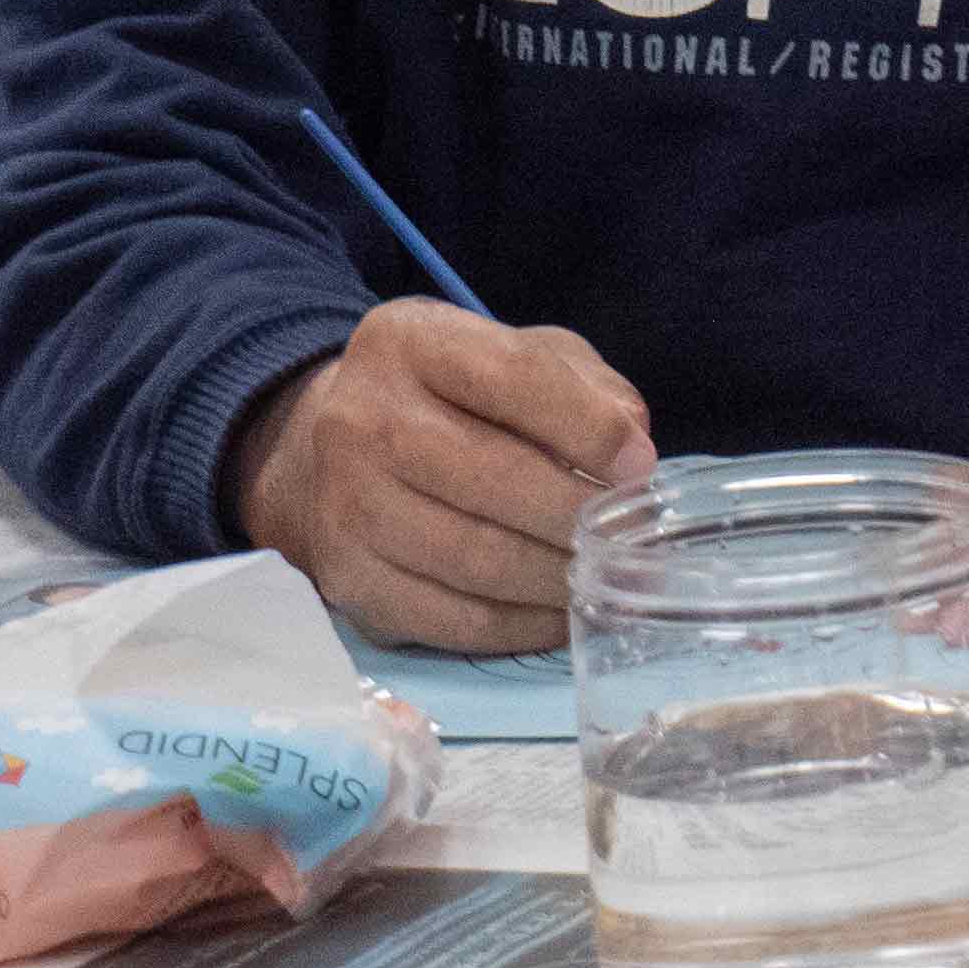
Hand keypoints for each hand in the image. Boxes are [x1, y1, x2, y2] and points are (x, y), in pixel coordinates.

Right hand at [230, 299, 655, 652]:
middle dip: (578, 512)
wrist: (329, 451)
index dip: (589, 428)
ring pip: (475, 558)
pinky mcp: (346, 579)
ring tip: (605, 576)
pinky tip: (561, 614)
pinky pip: (451, 618)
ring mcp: (344, 504)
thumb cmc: (456, 398)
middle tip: (629, 535)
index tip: (639, 467)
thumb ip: (587, 388)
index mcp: (411, 342)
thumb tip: (633, 452)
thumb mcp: (521, 357)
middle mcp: (361, 419)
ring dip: (558, 576)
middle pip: (492, 476)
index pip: (514, 378)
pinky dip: (521, 625)